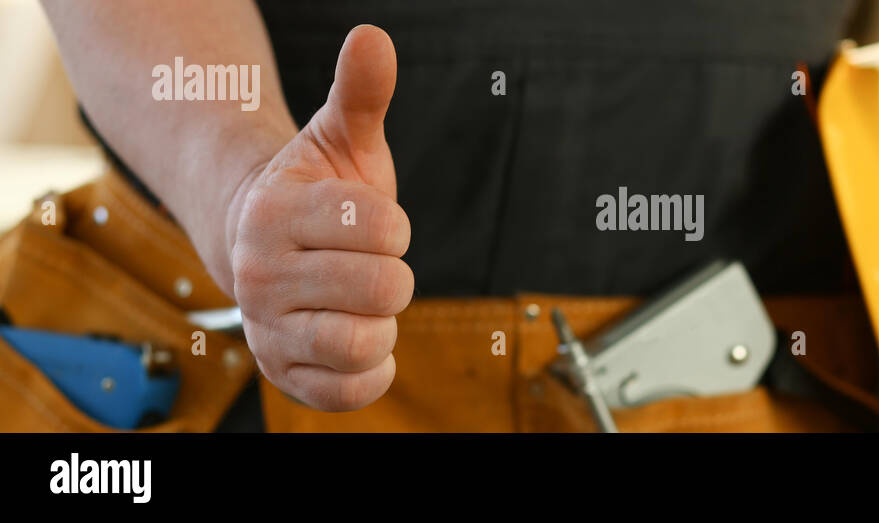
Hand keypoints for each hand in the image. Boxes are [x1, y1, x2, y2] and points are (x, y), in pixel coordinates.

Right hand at [224, 25, 412, 410]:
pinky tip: (362, 339)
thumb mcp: (340, 137)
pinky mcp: (282, 371)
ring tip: (362, 301)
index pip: (378, 226)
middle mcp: (258, 272)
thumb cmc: (317, 191)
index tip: (373, 222)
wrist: (263, 242)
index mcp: (275, 210)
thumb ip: (361, 93)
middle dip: (393, 272)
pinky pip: (349, 390)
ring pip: (364, 341)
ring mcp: (267, 326)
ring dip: (383, 321)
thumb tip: (373, 37)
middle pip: (383, 288)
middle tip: (367, 263)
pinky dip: (372, 369)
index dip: (395, 225)